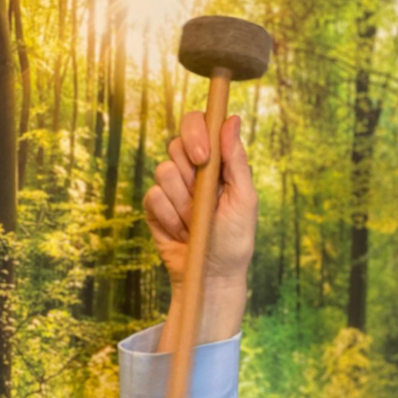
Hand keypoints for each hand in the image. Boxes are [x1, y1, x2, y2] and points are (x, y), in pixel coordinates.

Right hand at [144, 111, 257, 291]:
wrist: (211, 277)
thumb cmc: (235, 241)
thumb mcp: (244, 200)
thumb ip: (236, 161)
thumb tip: (231, 120)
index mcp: (217, 163)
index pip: (199, 126)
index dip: (196, 131)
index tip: (202, 156)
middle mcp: (193, 171)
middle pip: (176, 143)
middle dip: (188, 171)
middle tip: (200, 193)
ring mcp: (172, 188)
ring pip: (163, 171)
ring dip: (183, 201)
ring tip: (196, 221)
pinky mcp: (155, 207)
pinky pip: (153, 197)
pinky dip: (170, 217)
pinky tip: (182, 231)